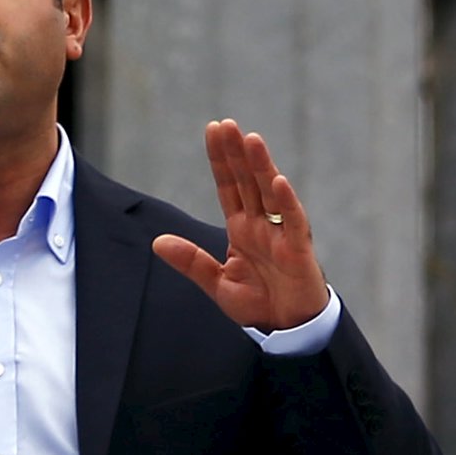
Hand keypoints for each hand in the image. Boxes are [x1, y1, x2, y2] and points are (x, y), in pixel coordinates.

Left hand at [153, 118, 331, 333]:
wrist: (288, 330)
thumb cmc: (259, 305)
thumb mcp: (217, 283)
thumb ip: (191, 262)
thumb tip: (157, 242)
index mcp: (241, 229)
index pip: (228, 186)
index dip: (220, 159)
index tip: (212, 129)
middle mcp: (261, 225)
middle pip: (247, 181)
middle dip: (237, 153)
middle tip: (226, 124)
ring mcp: (281, 234)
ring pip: (269, 193)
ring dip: (261, 166)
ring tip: (250, 139)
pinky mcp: (298, 250)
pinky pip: (294, 221)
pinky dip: (287, 201)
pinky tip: (277, 180)